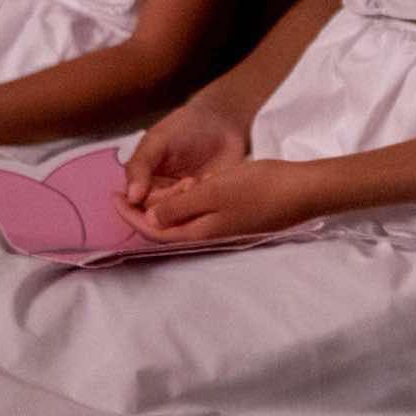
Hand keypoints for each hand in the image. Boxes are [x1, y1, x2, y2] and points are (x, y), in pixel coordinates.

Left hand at [114, 157, 319, 242]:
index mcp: (199, 232)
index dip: (129, 216)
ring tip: (161, 181)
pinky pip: (201, 212)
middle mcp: (208, 234)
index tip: (111, 197)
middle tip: (131, 187)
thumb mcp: (214, 191)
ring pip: (184, 219)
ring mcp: (224, 226)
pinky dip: (188, 199)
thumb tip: (150, 220)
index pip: (153, 231)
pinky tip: (193, 182)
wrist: (304, 190)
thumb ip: (180, 206)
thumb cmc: (259, 187)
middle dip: (145, 210)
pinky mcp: (236, 217)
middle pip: (166, 228)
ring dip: (168, 203)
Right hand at [120, 100, 249, 206]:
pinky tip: (212, 181)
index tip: (163, 187)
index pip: (137, 208)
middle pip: (159, 218)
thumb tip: (131, 197)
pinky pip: (201, 216)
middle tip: (189, 182)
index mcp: (143, 183)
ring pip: (179, 220)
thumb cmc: (185, 127)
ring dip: (190, 202)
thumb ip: (140, 166)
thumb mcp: (157, 141)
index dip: (150, 202)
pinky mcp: (204, 204)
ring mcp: (184, 202)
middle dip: (174, 201)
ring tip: (199, 180)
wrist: (221, 121)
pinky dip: (207, 202)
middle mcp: (161, 197)